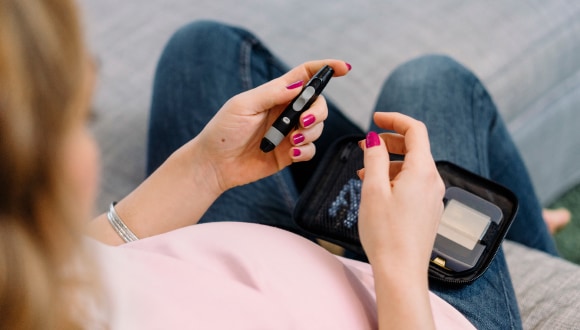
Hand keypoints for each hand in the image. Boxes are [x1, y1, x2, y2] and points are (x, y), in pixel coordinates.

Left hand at [193, 60, 350, 192]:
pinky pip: (310, 149)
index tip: (344, 68)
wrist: (214, 165)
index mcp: (276, 93)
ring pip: (318, 127)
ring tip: (292, 142)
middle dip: (318, 112)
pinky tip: (292, 154)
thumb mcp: (244, 105)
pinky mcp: (290, 154)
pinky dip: (306, 151)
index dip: (326, 68)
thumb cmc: (223, 131)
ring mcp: (289, 133)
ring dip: (311, 133)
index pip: (306, 75)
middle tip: (302, 123)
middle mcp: (286, 111)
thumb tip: (300, 85)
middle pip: (318, 103)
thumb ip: (272, 94)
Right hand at [357, 112, 444, 273]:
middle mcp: (433, 181)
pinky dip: (394, 179)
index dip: (395, 119)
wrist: (401, 272)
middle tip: (364, 145)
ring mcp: (432, 197)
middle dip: (388, 142)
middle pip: (414, 148)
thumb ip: (374, 159)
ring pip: (411, 167)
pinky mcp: (427, 210)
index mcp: (423, 171)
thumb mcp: (373, 190)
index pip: (415, 130)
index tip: (375, 118)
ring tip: (363, 172)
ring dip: (388, 163)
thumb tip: (375, 139)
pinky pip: (413, 184)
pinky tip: (376, 190)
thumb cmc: (386, 234)